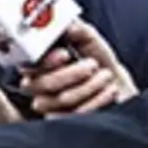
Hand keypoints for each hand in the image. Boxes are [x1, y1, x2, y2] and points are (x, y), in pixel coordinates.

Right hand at [21, 21, 136, 115]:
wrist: (119, 88)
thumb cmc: (101, 65)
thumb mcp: (92, 42)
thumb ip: (80, 31)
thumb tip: (69, 25)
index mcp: (40, 65)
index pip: (28, 65)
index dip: (45, 61)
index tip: (64, 54)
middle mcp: (40, 88)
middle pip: (42, 84)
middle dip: (72, 73)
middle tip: (91, 65)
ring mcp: (51, 108)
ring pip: (61, 99)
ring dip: (90, 85)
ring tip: (105, 77)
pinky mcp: (66, 123)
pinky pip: (77, 115)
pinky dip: (98, 100)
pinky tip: (108, 91)